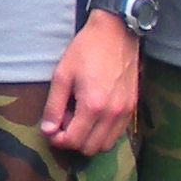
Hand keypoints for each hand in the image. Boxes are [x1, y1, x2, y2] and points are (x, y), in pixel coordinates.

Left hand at [40, 12, 139, 154]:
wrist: (116, 32)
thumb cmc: (86, 49)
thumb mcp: (62, 75)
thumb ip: (54, 106)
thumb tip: (48, 130)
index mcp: (93, 106)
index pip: (73, 141)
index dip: (58, 140)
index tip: (51, 130)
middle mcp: (112, 114)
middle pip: (90, 148)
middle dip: (73, 142)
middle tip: (64, 124)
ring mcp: (125, 111)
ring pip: (106, 145)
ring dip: (89, 140)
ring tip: (79, 120)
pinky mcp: (132, 106)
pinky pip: (118, 133)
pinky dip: (104, 133)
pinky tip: (94, 117)